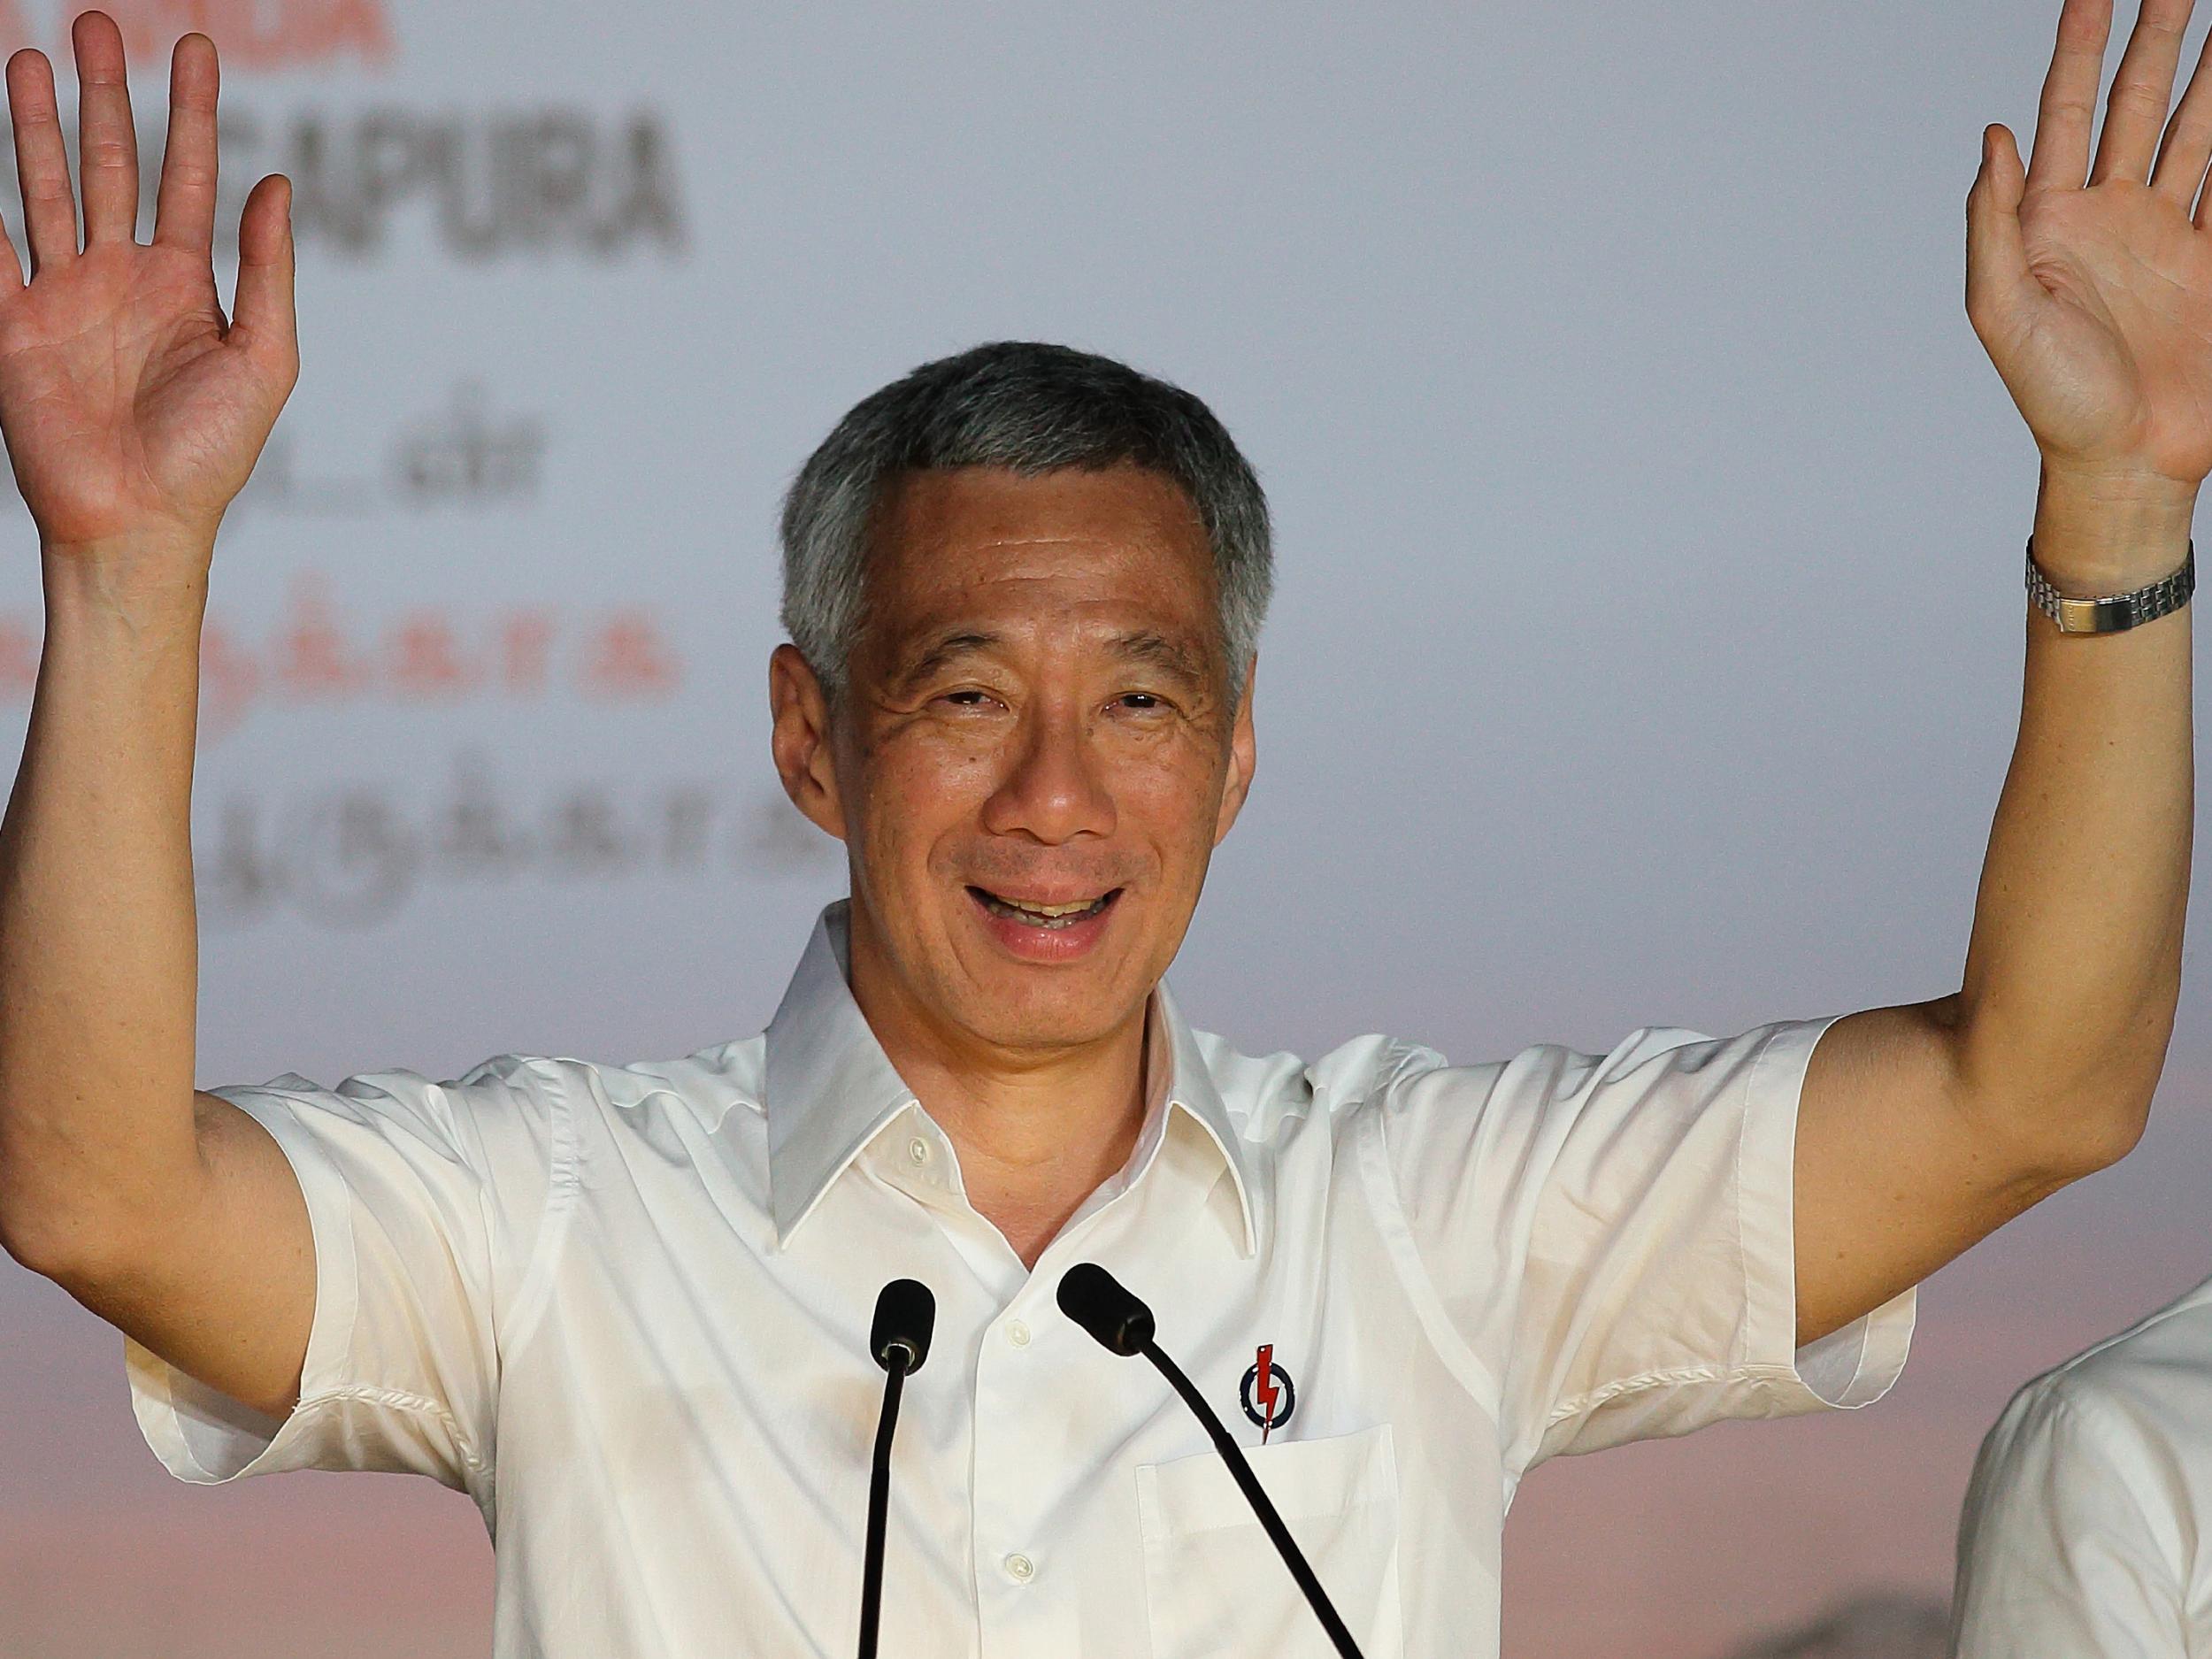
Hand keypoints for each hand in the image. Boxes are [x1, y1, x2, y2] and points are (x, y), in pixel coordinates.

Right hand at [0, 13, 295, 563]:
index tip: (192, 46)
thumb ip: (269, 272)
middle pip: (111, 163)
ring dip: (38, 123)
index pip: (188, 176)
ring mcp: (63, 295)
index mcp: (184, 283)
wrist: (138, 522)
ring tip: (28, 53)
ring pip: (47, 187)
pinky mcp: (12, 324)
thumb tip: (278, 184)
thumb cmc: (209, 456)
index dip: (191, 112)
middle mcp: (122, 277)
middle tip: (94, 22)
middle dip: (104, 94)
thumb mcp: (264, 361)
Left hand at [1969, 0, 2211, 501]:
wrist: (2124, 461)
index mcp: (2048, 223)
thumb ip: (1991, 223)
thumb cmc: (2054, 401)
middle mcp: (2107, 217)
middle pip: (2138, 104)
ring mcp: (2163, 235)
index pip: (2067, 113)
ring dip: (2211, 76)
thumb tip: (1992, 137)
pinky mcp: (2211, 260)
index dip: (2078, 49)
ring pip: (2195, 130)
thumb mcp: (2000, 312)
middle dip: (2159, 39)